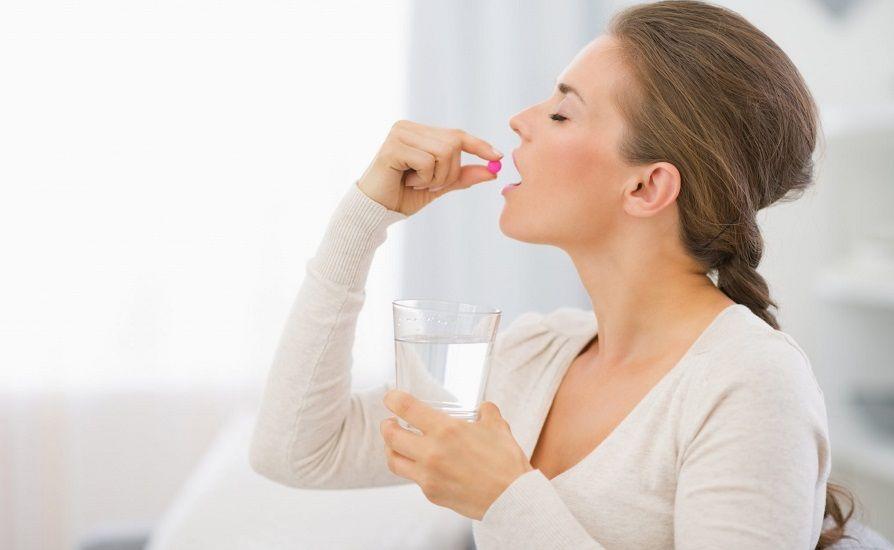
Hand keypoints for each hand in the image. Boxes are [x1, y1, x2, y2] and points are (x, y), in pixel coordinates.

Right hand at [356, 120, 502, 216]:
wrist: (375, 211)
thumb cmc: (402, 196)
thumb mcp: (438, 186)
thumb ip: (462, 176)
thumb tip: (492, 170)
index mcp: (419, 132)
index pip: (457, 134)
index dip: (479, 145)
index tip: (498, 157)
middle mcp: (409, 127)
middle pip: (453, 143)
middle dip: (450, 172)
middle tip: (432, 186)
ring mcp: (400, 134)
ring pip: (443, 152)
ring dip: (436, 177)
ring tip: (416, 183)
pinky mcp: (392, 147)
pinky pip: (427, 161)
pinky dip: (424, 178)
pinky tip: (406, 182)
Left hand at [380, 389, 533, 519]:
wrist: (512, 499)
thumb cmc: (505, 462)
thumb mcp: (498, 426)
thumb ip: (486, 412)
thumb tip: (483, 408)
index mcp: (445, 430)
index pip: (406, 409)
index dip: (393, 399)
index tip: (391, 398)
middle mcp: (431, 452)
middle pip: (391, 436)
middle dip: (386, 426)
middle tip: (390, 422)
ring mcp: (428, 476)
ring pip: (394, 461)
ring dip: (391, 449)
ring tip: (397, 444)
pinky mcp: (431, 493)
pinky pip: (413, 478)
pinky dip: (414, 468)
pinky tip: (423, 464)